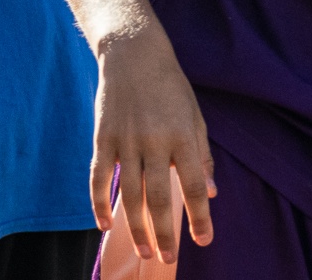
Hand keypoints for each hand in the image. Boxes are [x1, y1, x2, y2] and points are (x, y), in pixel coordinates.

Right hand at [91, 29, 215, 264]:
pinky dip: (99, 204)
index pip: (194, 185)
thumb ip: (202, 154)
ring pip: (129, 195)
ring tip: (145, 249)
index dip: (200, 216)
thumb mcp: (195, 115)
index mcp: (183, 136)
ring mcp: (126, 141)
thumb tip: (213, 191)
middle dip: (165, 233)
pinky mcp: (102, 138)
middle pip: (160, 198)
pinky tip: (105, 225)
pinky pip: (98, 178)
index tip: (204, 240)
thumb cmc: (170, 86)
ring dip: (137, 227)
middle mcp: (155, 141)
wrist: (133, 53)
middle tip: (167, 258)